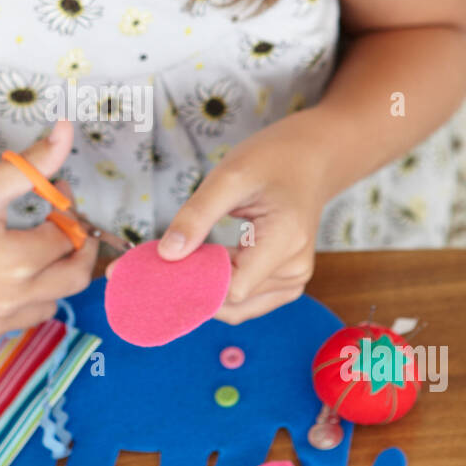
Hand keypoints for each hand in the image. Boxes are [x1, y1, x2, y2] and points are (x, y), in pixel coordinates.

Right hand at [0, 119, 97, 357]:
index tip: (57, 199)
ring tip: (16, 257)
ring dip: (42, 282)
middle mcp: (9, 303)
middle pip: (73, 282)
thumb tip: (66, 131)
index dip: (68, 214)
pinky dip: (5, 308)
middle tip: (64, 234)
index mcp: (17, 261)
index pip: (69, 239)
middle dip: (75, 254)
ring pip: (43, 307)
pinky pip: (6, 328)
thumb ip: (32, 165)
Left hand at [107, 112, 329, 322]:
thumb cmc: (273, 160)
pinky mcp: (286, 283)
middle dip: (190, 288)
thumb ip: (196, 216)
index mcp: (286, 242)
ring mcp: (293, 281)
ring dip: (202, 291)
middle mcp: (295, 271)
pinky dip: (218, 290)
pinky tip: (198, 268)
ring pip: (236, 307)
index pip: (230, 289)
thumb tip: (166, 255)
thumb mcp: (229, 176)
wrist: (312, 158)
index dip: (191, 282)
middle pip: (231, 302)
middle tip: (152, 266)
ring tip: (174, 263)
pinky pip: (245, 300)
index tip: (155, 268)